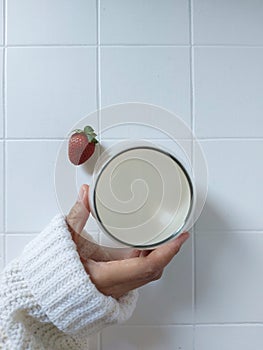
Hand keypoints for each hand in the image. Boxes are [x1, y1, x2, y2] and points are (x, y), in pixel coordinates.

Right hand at [66, 185, 189, 298]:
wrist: (52, 294)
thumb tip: (85, 195)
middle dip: (169, 250)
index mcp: (107, 276)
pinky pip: (141, 271)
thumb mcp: (68, 242)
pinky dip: (150, 257)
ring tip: (167, 234)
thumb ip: (77, 216)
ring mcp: (119, 286)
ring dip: (161, 254)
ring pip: (149, 272)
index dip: (167, 251)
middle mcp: (117, 284)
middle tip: (177, 230)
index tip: (180, 237)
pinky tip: (149, 243)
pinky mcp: (118, 283)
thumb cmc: (58, 274)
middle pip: (154, 269)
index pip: (147, 266)